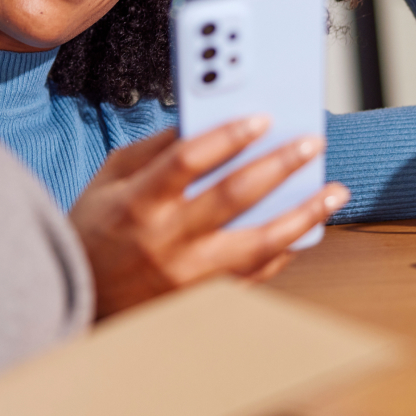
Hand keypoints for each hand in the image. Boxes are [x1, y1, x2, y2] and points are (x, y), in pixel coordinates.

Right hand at [68, 117, 349, 318]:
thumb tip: (202, 121)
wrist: (82, 296)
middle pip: (234, 196)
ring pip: (260, 243)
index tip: (262, 117)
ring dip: (303, 215)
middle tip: (312, 144)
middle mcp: (166, 240)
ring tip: (333, 191)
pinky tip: (305, 228)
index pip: (188, 161)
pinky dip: (285, 250)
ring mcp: (188, 275)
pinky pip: (257, 274)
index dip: (228, 136)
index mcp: (139, 202)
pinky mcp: (203, 298)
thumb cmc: (96, 229)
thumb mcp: (111, 177)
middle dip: (280, 165)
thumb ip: (156, 149)